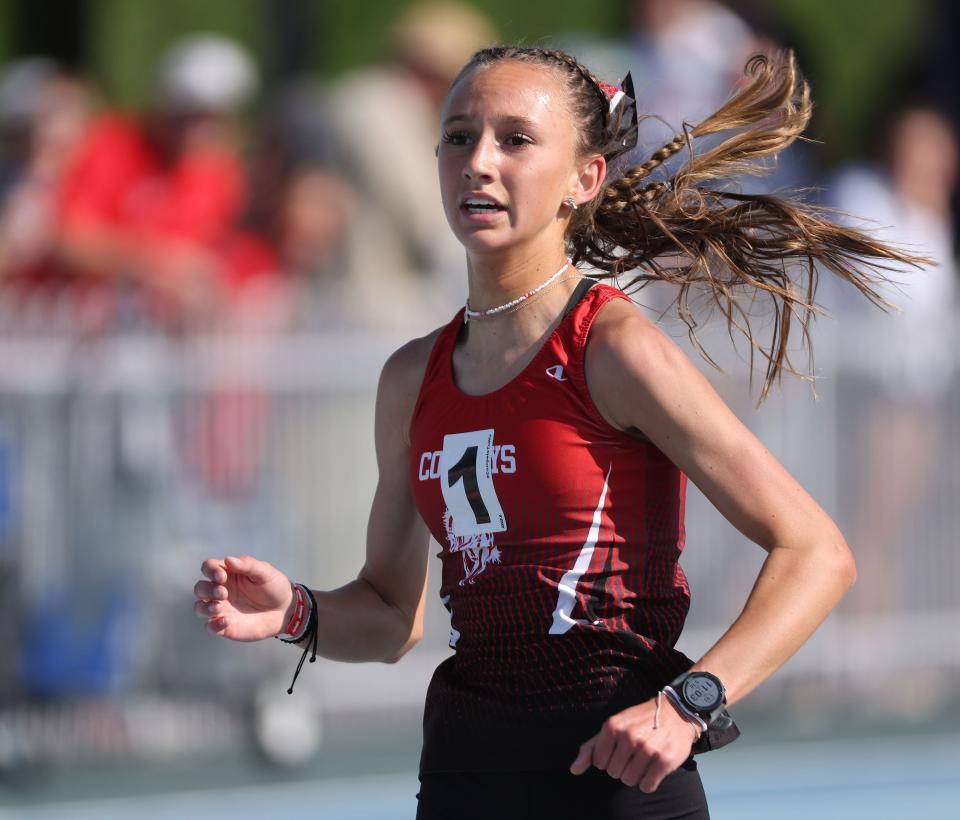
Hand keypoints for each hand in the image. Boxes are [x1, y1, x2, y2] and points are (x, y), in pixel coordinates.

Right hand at [193, 555, 296, 641]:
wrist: (285, 610)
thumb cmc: (274, 587)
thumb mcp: (265, 572)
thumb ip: (247, 565)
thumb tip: (228, 559)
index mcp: (228, 574)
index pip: (208, 567)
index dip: (210, 570)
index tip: (222, 576)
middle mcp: (221, 590)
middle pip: (200, 588)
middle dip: (206, 589)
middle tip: (224, 593)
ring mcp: (222, 609)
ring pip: (199, 608)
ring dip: (204, 607)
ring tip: (218, 607)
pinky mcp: (225, 626)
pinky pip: (210, 627)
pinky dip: (214, 625)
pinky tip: (227, 621)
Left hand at [569, 695, 698, 792]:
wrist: (675, 712)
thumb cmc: (639, 721)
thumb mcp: (613, 726)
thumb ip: (591, 748)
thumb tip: (574, 770)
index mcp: (612, 726)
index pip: (599, 762)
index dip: (608, 760)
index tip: (619, 750)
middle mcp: (629, 736)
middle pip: (614, 773)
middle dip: (622, 767)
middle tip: (634, 752)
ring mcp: (648, 748)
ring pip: (630, 781)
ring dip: (636, 775)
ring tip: (644, 759)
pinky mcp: (665, 760)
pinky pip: (647, 786)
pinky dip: (649, 782)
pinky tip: (654, 767)